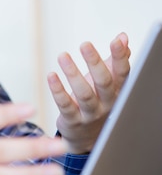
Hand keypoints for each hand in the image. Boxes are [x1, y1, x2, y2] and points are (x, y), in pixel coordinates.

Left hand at [47, 33, 130, 153]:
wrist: (87, 138)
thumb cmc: (97, 103)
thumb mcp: (108, 83)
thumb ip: (115, 60)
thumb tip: (123, 37)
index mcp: (117, 91)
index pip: (122, 73)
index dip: (120, 57)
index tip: (117, 40)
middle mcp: (106, 103)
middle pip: (104, 82)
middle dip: (95, 62)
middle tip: (85, 44)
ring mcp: (90, 114)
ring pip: (84, 93)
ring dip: (73, 73)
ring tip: (63, 55)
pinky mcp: (72, 120)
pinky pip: (65, 105)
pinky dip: (58, 90)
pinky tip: (51, 76)